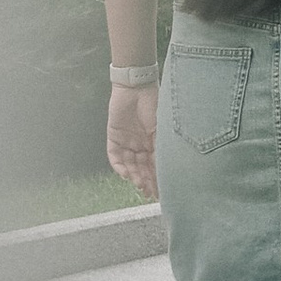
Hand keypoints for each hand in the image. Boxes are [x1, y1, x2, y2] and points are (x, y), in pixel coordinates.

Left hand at [107, 81, 158, 199]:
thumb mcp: (161, 129)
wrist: (136, 87)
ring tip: (139, 185)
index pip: (156, 164)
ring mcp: (127, 141)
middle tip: (149, 193)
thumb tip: (166, 168)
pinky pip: (115, 156)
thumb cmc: (153, 104)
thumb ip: (160, 148)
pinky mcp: (114, 137)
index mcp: (154, 141)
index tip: (161, 191)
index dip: (158, 178)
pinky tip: (125, 174)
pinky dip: (119, 166)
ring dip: (134, 176)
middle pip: (142, 167)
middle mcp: (140, 143)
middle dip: (146, 181)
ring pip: (130, 164)